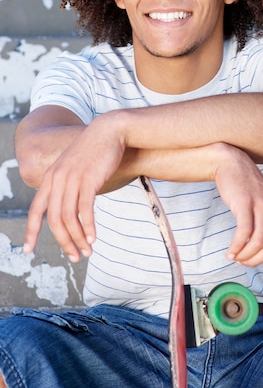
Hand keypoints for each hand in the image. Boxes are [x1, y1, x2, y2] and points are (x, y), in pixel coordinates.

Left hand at [24, 115, 125, 261]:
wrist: (109, 131)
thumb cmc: (95, 151)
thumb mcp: (74, 167)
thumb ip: (67, 185)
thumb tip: (69, 208)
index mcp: (50, 177)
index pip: (36, 209)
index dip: (31, 231)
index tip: (28, 250)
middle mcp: (57, 178)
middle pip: (54, 219)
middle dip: (63, 242)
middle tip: (74, 256)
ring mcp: (72, 178)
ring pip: (69, 217)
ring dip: (77, 238)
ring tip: (87, 251)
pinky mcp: (89, 179)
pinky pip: (85, 209)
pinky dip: (88, 227)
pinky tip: (93, 238)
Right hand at [214, 146, 262, 288]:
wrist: (232, 164)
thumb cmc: (247, 190)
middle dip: (256, 262)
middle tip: (244, 263)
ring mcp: (262, 206)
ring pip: (257, 243)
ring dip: (245, 256)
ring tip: (235, 257)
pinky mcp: (245, 203)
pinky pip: (243, 233)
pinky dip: (236, 247)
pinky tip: (230, 252)